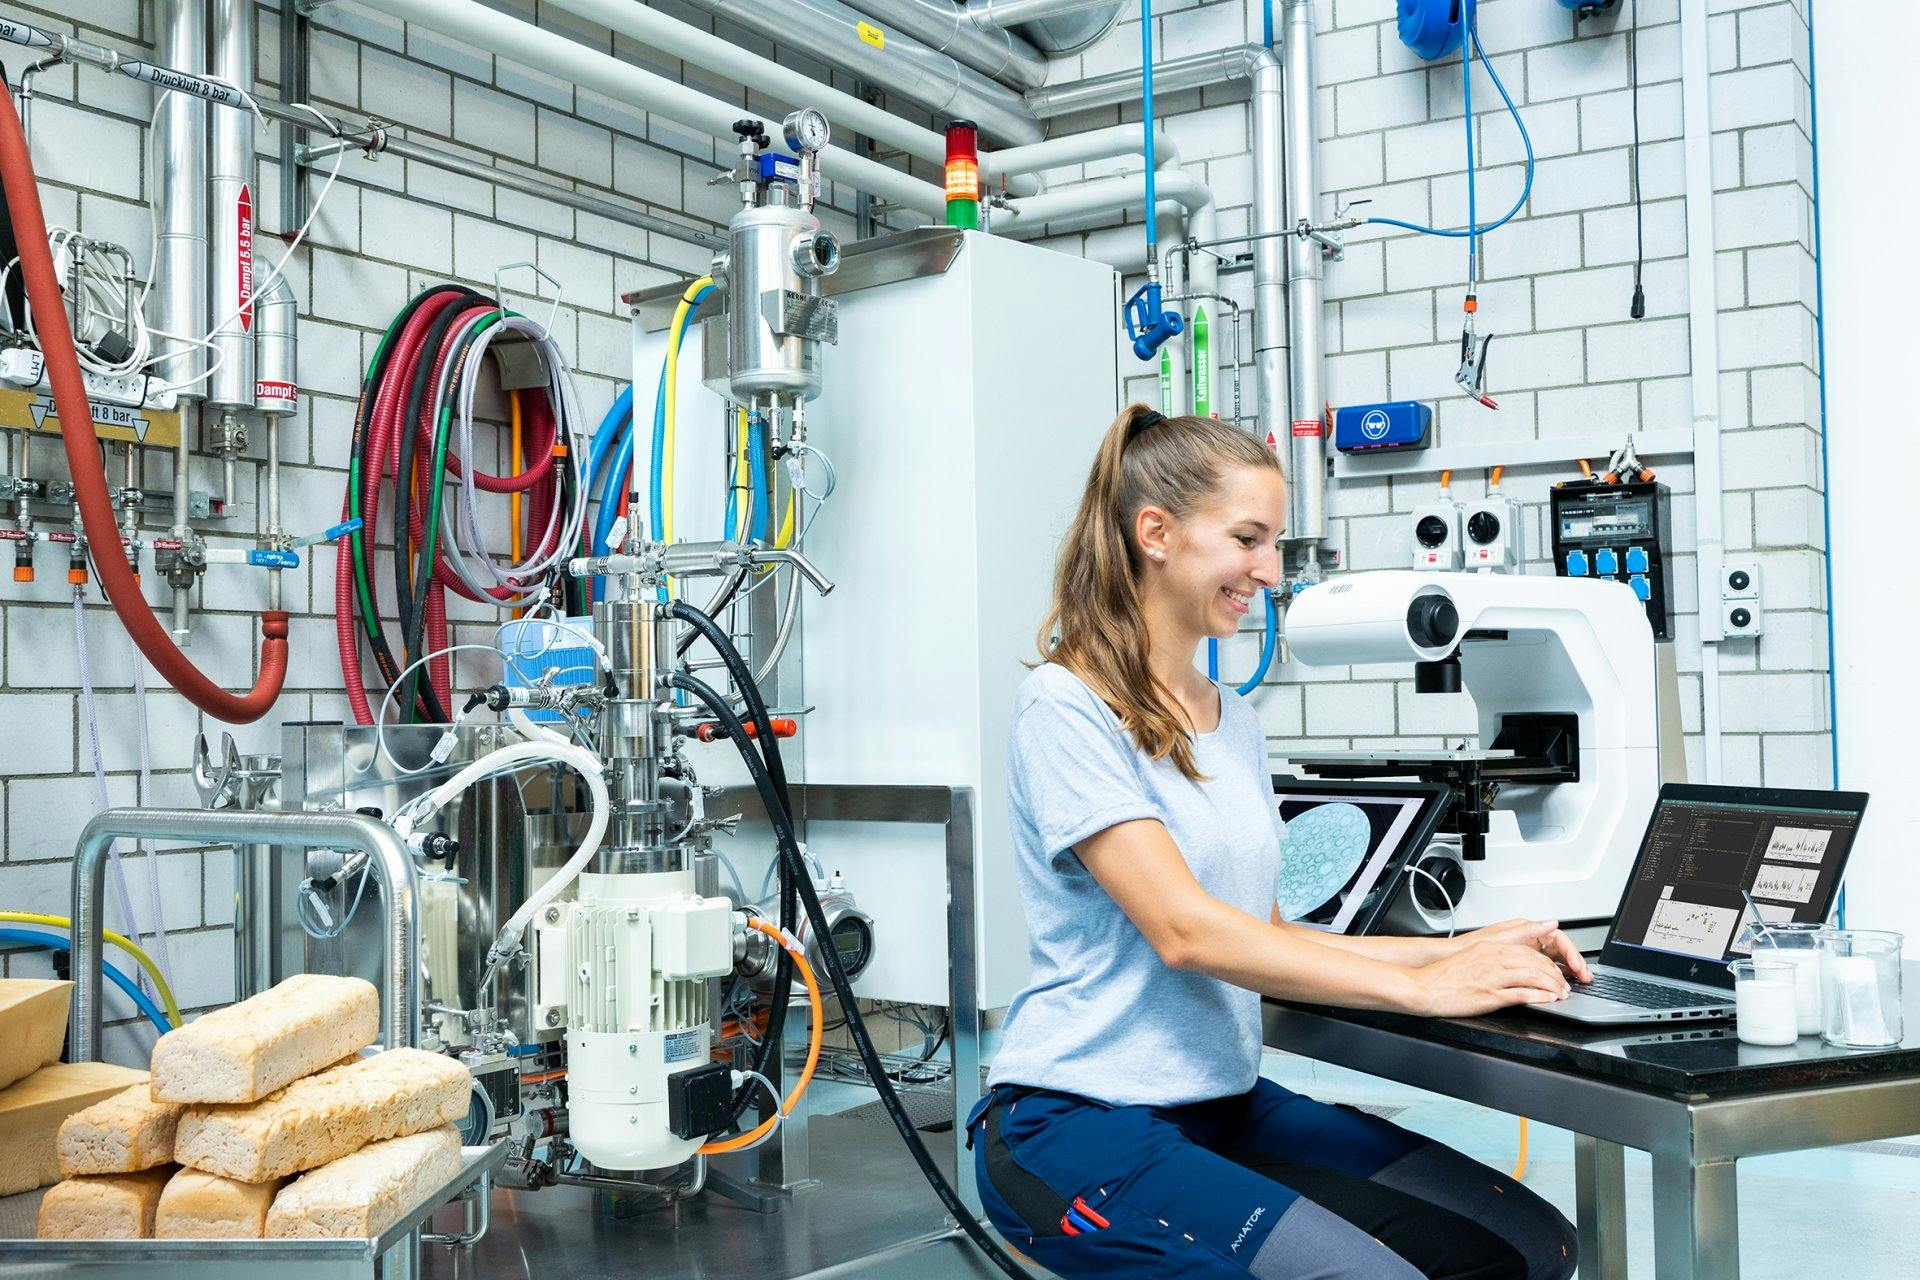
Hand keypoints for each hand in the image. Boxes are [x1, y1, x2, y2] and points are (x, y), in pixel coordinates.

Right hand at [1412, 940, 1571, 1017]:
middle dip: (1554, 973)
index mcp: (1488, 948)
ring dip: (1552, 985)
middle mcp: (1492, 958)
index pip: (1527, 951)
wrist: (1424, 987)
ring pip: (1533, 976)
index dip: (1545, 962)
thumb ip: (1491, 957)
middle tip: (1563, 983)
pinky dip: (1540, 996)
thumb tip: (1510, 962)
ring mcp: (1492, 976)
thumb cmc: (1443, 977)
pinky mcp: (1490, 994)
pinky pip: (1522, 993)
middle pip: (1534, 962)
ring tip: (1561, 993)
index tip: (1553, 971)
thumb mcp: (1470, 958)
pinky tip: (1548, 1000)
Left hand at [1460, 918, 1592, 984]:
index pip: (1558, 939)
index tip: (1579, 967)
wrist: (1446, 964)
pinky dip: (1549, 978)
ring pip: (1551, 961)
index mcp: (1524, 930)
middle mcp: (1525, 939)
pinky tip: (1554, 987)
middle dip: (1574, 964)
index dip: (1572, 953)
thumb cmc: (1468, 948)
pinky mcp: (1514, 966)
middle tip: (1584, 979)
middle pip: (1558, 950)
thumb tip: (1551, 922)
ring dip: (1565, 972)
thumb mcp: (1500, 939)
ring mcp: (1520, 952)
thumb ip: (1527, 931)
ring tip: (1574, 985)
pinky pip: (1538, 970)